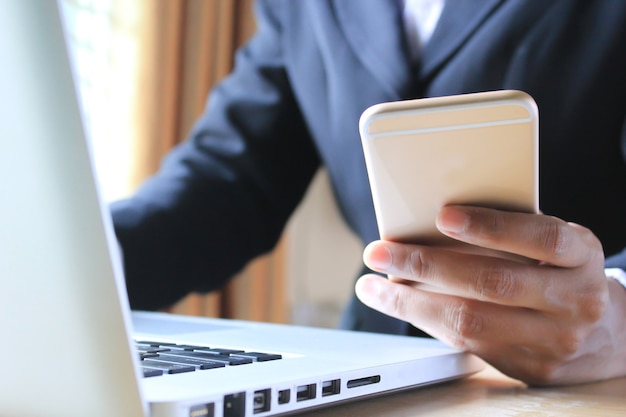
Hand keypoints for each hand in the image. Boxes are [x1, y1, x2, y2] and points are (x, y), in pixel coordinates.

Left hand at [355, 205, 625, 384]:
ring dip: (411, 302)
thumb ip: (511, 236)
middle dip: (425, 265)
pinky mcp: (531, 367)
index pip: (540, 237)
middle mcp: (573, 299)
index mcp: (581, 256)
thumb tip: (432, 224)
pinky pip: (468, 344)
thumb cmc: (562, 275)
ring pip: (472, 321)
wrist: (606, 336)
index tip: (442, 216)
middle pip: (493, 282)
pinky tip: (400, 306)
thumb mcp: (553, 247)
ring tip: (373, 285)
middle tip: (379, 252)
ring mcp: (554, 339)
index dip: (491, 226)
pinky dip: (426, 322)